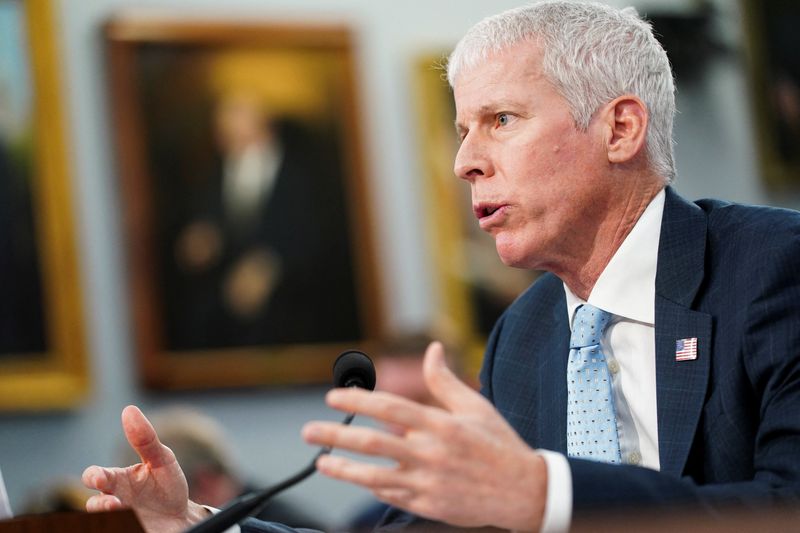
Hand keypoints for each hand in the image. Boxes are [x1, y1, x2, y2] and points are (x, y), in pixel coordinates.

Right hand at [82, 405, 208, 532]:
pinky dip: (121, 526)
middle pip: (93, 504)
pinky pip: (116, 529)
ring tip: (123, 511)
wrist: (182, 517)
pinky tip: (135, 522)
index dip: (94, 477)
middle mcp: (114, 501)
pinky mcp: (129, 530)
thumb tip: (129, 409)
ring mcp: (121, 518)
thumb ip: (145, 438)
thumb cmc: (166, 485)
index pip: (95, 476)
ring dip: (108, 516)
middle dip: (99, 503)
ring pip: (100, 519)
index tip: (102, 478)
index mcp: (118, 480)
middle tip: (112, 503)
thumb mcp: (162, 459)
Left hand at [302, 342, 547, 531]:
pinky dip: (371, 486)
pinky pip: (391, 495)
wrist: (526, 492)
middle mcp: (430, 453)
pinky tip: (357, 478)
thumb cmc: (499, 445)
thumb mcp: (476, 407)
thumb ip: (445, 381)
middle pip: (372, 442)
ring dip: (343, 468)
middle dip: (335, 434)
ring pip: (373, 475)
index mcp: (441, 424)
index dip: (358, 400)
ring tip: (321, 461)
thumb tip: (432, 349)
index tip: (333, 397)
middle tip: (309, 430)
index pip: (390, 407)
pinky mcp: (429, 505)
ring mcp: (428, 482)